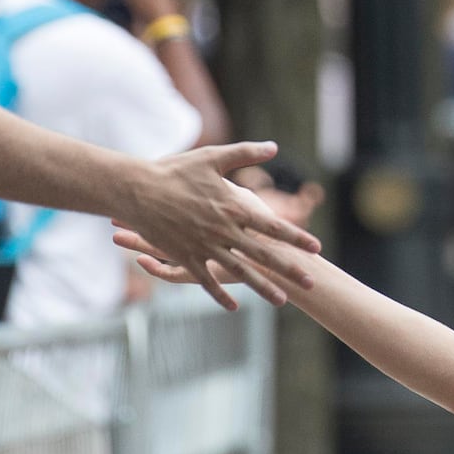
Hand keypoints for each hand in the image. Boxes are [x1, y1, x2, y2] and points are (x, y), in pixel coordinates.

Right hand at [112, 141, 320, 309]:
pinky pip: (206, 280)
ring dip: (262, 287)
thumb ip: (246, 153)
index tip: (316, 248)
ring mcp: (205, 246)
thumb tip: (274, 146)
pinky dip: (220, 294)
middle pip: (263, 254)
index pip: (273, 226)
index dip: (295, 237)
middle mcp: (224, 231)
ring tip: (282, 301)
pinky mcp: (186, 257)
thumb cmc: (175, 170)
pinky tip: (233, 307)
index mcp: (233, 207)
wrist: (136, 190)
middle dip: (289, 269)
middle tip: (311, 282)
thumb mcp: (213, 157)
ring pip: (240, 272)